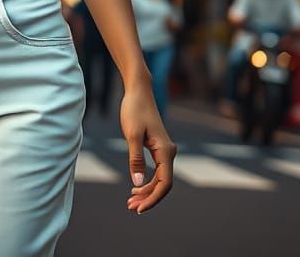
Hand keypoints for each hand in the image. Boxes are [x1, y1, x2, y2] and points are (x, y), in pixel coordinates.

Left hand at [121, 80, 176, 214]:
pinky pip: (156, 171)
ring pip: (159, 178)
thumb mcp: (131, 134)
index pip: (164, 184)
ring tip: (131, 200)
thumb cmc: (134, 110)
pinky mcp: (158, 148)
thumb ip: (135, 158)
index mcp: (165, 151)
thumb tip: (137, 182)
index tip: (139, 208)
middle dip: (148, 197)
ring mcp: (164, 150)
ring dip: (147, 191)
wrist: (138, 91)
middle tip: (130, 206)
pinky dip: (147, 181)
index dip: (153, 198)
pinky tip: (136, 185)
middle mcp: (169, 152)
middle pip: (162, 184)